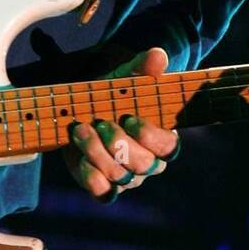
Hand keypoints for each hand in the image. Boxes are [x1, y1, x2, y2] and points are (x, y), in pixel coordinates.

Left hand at [61, 46, 180, 202]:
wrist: (85, 109)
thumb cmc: (115, 95)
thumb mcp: (127, 78)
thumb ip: (144, 68)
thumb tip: (159, 55)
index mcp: (162, 138)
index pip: (168, 146)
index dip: (150, 136)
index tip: (129, 118)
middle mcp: (149, 163)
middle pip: (143, 165)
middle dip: (119, 143)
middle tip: (101, 123)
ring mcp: (127, 178)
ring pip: (120, 177)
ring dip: (98, 153)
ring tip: (81, 130)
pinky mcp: (105, 186)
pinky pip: (104, 194)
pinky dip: (92, 179)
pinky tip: (81, 160)